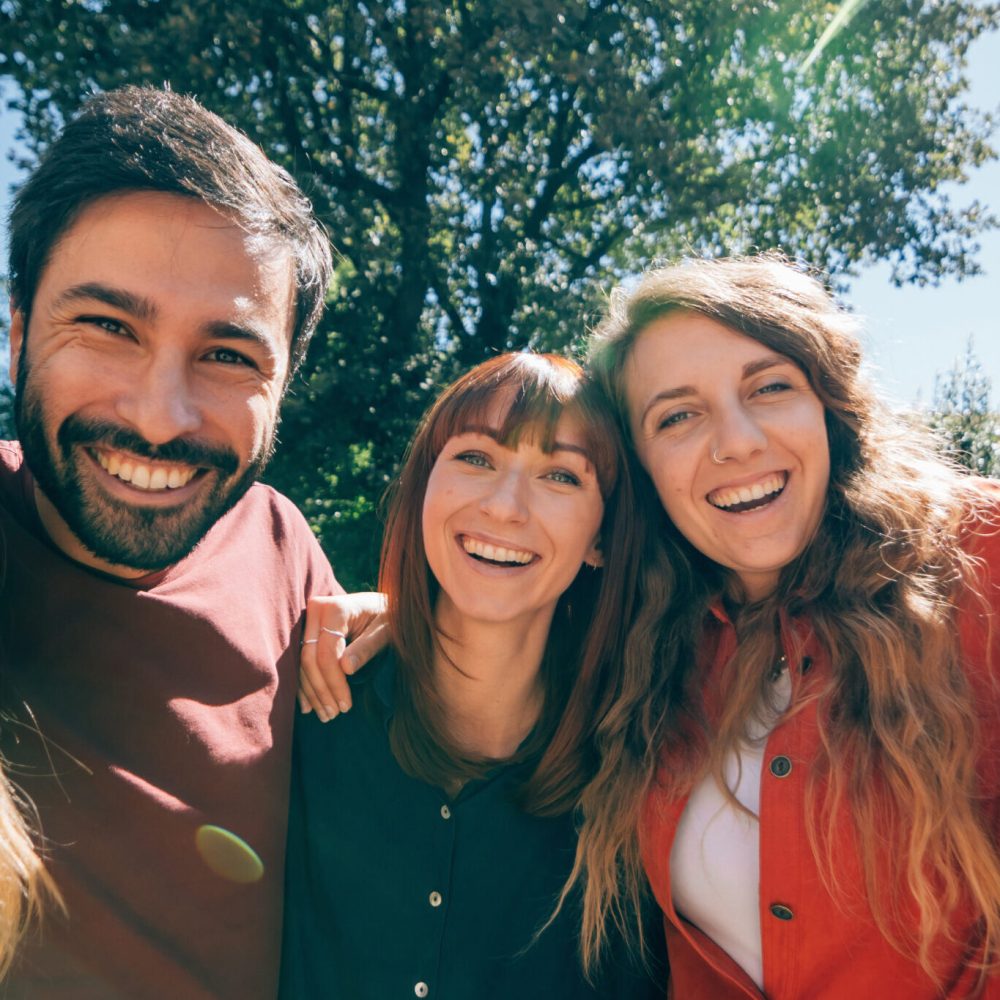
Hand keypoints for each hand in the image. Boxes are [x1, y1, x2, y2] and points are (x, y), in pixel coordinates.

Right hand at [299, 592, 388, 721]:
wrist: (383, 604)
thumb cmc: (389, 617)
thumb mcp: (385, 631)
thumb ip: (366, 648)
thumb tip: (346, 669)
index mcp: (336, 608)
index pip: (326, 653)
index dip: (333, 682)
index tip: (346, 706)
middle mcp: (316, 610)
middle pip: (309, 658)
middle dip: (321, 690)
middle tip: (333, 716)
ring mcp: (309, 620)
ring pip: (302, 662)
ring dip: (312, 692)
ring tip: (325, 715)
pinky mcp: (307, 631)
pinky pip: (300, 660)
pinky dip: (305, 684)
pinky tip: (309, 705)